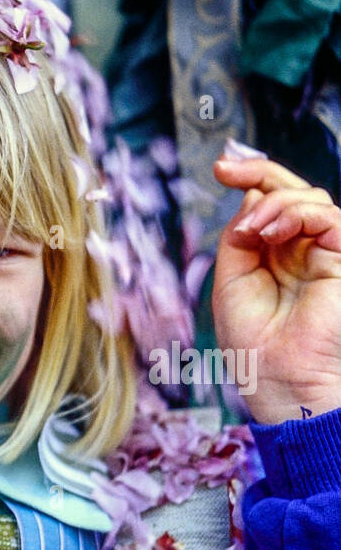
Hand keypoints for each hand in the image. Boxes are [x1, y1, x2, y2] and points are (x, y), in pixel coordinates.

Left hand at [212, 156, 340, 424]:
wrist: (276, 379)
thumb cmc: (253, 343)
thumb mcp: (231, 277)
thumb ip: (241, 234)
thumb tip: (253, 194)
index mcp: (275, 252)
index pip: (270, 200)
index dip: (250, 176)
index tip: (220, 169)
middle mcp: (302, 249)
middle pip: (292, 190)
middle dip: (259, 171)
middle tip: (226, 172)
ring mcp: (324, 254)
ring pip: (310, 198)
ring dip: (273, 203)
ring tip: (252, 232)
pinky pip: (329, 218)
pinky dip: (296, 215)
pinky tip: (268, 234)